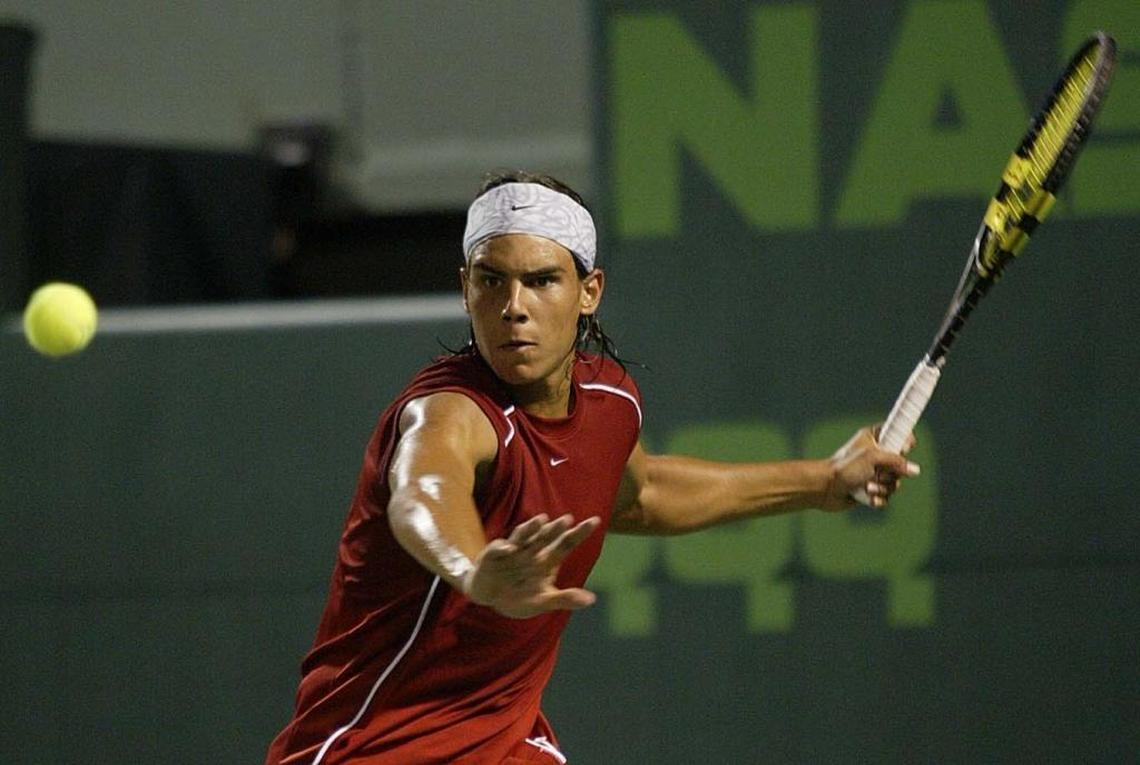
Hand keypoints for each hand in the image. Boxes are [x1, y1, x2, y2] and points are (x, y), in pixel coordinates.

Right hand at [463, 514, 601, 618]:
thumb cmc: (519, 596)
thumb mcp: (543, 602)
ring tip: (541, 521)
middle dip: (555, 529)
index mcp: (547, 560)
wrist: (489, 597)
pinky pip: (497, 550)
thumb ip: (565, 599)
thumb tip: (592, 599)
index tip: (595, 521)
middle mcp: (532, 551)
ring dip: (531, 529)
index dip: (579, 533)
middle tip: (568, 520)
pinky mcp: (492, 556)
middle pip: (546, 537)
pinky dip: (503, 548)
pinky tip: (509, 549)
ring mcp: (512, 551)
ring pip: (523, 537)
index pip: (566, 544)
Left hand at [823, 425, 919, 510]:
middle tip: (877, 473)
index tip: (903, 448)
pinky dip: (877, 499)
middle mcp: (876, 456)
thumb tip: (915, 470)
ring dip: (882, 488)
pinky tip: (866, 497)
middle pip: (901, 465)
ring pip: (894, 484)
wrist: (825, 488)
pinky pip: (886, 497)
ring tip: (866, 486)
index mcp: (874, 439)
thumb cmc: (845, 467)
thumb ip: (896, 461)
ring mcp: (874, 474)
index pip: (899, 434)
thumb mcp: (873, 457)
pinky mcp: (870, 490)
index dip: (904, 442)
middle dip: (890, 474)